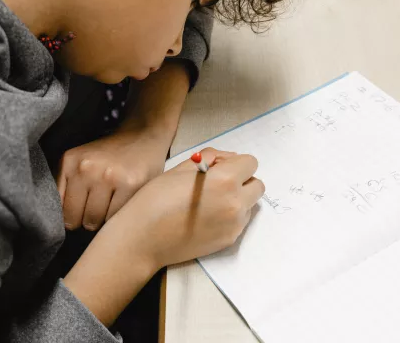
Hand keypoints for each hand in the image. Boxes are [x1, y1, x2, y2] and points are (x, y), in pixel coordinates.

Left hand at [57, 126, 168, 230]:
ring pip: (96, 220)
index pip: (59, 207)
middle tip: (97, 209)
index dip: (70, 216)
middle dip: (86, 220)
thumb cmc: (111, 155)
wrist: (144, 135)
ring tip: (111, 204)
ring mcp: (109, 175)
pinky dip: (120, 215)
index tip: (80, 212)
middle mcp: (87, 167)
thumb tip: (61, 223)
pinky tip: (124, 201)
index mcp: (70, 161)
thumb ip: (67, 186)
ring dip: (103, 219)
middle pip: (76, 217)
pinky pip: (116, 216)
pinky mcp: (130, 184)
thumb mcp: (81, 161)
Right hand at [114, 147, 264, 267]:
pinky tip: (207, 217)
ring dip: (238, 199)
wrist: (143, 239)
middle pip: (257, 185)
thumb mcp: (181, 168)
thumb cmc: (156, 200)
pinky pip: (240, 221)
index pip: (250, 163)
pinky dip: (231, 216)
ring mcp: (234, 224)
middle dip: (242, 180)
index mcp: (225, 180)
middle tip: (218, 184)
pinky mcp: (229, 240)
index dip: (235, 163)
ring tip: (210, 202)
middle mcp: (236, 203)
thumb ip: (210, 159)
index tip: (219, 167)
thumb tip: (228, 159)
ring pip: (250, 204)